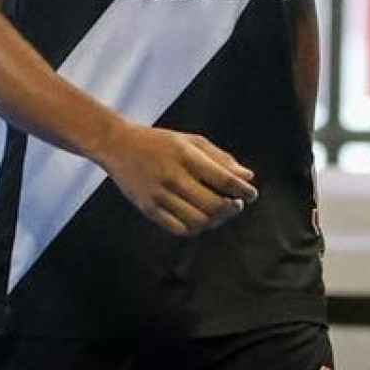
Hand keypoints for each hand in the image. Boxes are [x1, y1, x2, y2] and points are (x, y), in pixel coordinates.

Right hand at [96, 123, 257, 237]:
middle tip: (237, 204)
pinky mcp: (148, 208)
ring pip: (198, 221)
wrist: (117, 145)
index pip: (223, 179)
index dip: (243, 190)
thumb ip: (220, 158)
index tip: (252, 194)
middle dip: (232, 208)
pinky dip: (196, 228)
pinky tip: (200, 218)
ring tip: (219, 212)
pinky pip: (179, 229)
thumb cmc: (160, 142)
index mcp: (184, 155)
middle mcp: (171, 175)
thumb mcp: (190, 141)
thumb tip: (248, 177)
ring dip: (216, 221)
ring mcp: (158, 194)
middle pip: (213, 205)